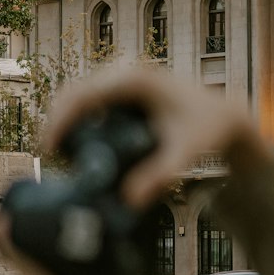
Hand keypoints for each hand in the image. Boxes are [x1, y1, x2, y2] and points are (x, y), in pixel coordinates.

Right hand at [41, 66, 267, 208]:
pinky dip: (78, 121)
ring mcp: (123, 79)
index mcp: (135, 81)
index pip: (84, 96)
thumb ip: (161, 175)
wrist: (224, 115)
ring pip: (79, 96)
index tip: (49, 149)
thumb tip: (129, 201)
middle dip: (58, 123)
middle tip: (52, 158)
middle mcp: (126, 73)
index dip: (61, 120)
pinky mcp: (123, 91)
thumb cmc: (207, 129)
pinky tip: (76, 147)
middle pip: (74, 93)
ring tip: (63, 156)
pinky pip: (91, 102)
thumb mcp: (186, 153)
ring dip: (65, 122)